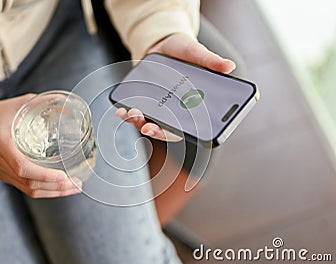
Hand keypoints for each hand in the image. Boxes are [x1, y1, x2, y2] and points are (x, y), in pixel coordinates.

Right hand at [0, 94, 81, 197]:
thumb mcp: (18, 104)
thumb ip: (42, 103)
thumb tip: (66, 102)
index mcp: (1, 143)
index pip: (22, 167)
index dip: (44, 175)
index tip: (63, 176)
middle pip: (29, 183)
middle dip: (56, 187)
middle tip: (76, 183)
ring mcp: (1, 171)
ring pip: (29, 189)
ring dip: (53, 192)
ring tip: (72, 187)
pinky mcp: (4, 175)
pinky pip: (25, 187)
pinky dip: (44, 190)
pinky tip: (59, 187)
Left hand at [117, 32, 235, 140]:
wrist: (162, 43)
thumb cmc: (183, 50)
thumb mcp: (196, 52)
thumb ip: (210, 60)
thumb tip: (229, 66)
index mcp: (191, 104)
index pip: (189, 125)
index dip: (180, 132)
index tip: (173, 132)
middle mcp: (174, 110)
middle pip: (166, 130)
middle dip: (156, 131)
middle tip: (148, 127)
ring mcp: (157, 107)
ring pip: (149, 124)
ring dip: (139, 123)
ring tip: (132, 114)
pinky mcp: (143, 102)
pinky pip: (136, 113)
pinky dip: (127, 114)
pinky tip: (121, 110)